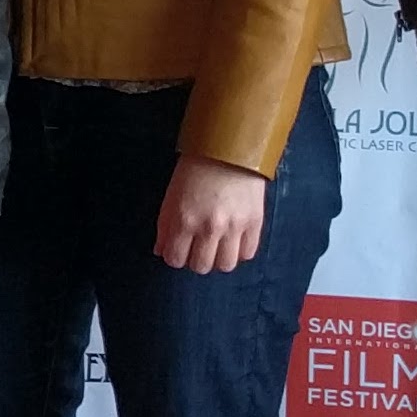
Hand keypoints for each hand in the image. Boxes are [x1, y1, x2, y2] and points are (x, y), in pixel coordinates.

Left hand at [154, 155, 268, 274]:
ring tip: (217, 246)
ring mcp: (234, 227)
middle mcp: (209, 228)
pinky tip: (234, 240)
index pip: (175, 259)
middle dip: (196, 260)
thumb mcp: (172, 195)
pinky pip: (248, 253)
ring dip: (219, 259)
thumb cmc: (195, 169)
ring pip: (226, 265)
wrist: (229, 149)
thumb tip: (161, 251)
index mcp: (183, 220)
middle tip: (198, 247)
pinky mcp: (254, 223)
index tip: (178, 249)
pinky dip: (240, 251)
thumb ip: (165, 226)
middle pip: (201, 266)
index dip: (175, 256)